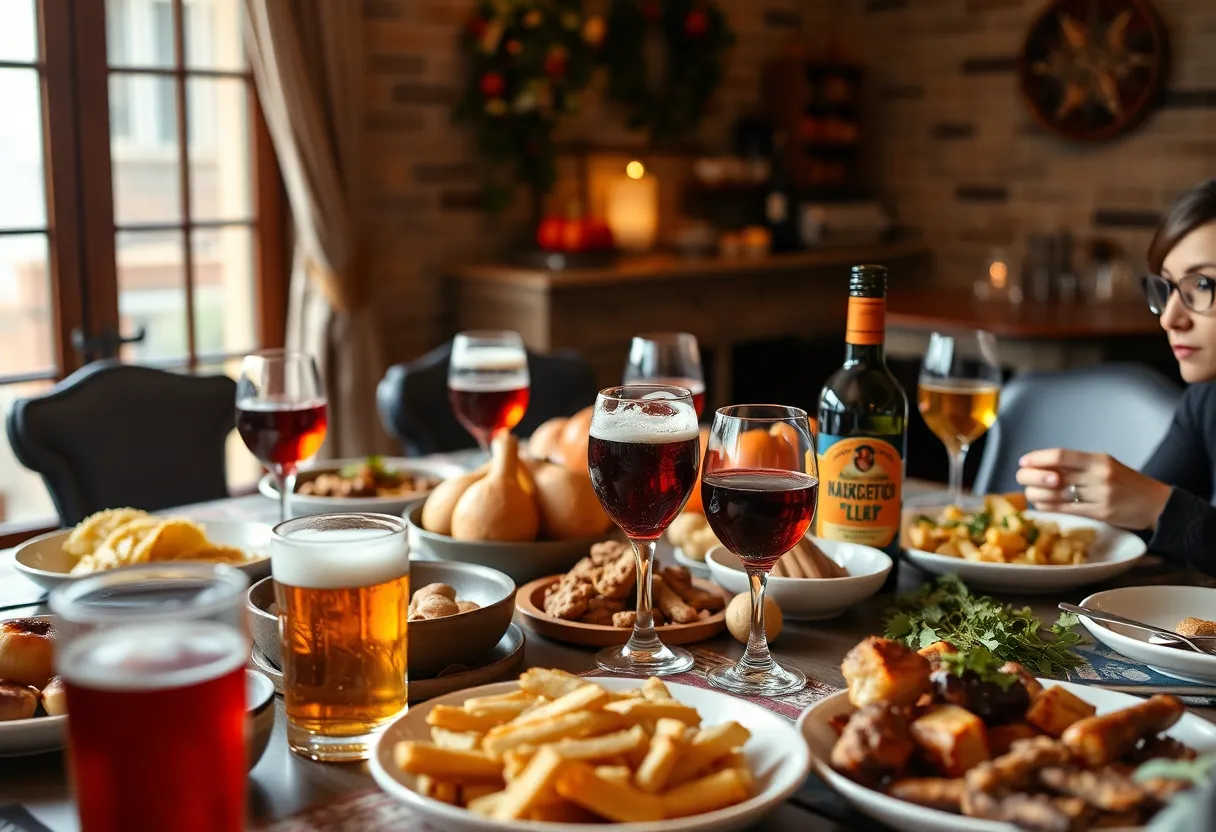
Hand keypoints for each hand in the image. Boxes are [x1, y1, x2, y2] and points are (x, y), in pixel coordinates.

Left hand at [1016, 448, 1171, 529]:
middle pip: (1053, 476)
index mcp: (1098, 459)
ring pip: (1056, 495)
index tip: (1023, 461)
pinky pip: (1065, 509)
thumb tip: (1042, 464)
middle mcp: (1098, 476)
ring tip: (1030, 491)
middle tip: (1022, 477)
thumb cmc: (1127, 482)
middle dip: (1030, 477)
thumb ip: (1078, 464)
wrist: (1157, 504)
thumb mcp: (1105, 465)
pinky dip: (1048, 506)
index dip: (1037, 458)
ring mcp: (1099, 496)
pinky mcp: (1099, 514)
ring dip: (1036, 493)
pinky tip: (1041, 503)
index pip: (1060, 455)